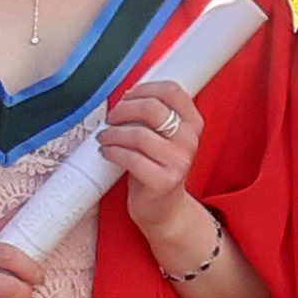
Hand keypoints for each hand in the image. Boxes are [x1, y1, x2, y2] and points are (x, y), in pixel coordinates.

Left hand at [99, 77, 205, 237]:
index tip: (128, 96)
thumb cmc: (157, 167)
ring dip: (113, 133)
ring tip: (105, 138)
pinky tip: (107, 152)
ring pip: (139, 134)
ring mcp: (178, 162)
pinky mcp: (163, 181)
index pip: (173, 90)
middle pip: (153, 108)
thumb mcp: (163, 136)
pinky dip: (113, 152)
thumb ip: (152, 115)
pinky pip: (131, 159)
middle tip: (112, 117)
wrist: (164, 209)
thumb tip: (125, 94)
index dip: (145, 88)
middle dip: (124, 109)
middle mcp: (189, 140)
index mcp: (192, 123)